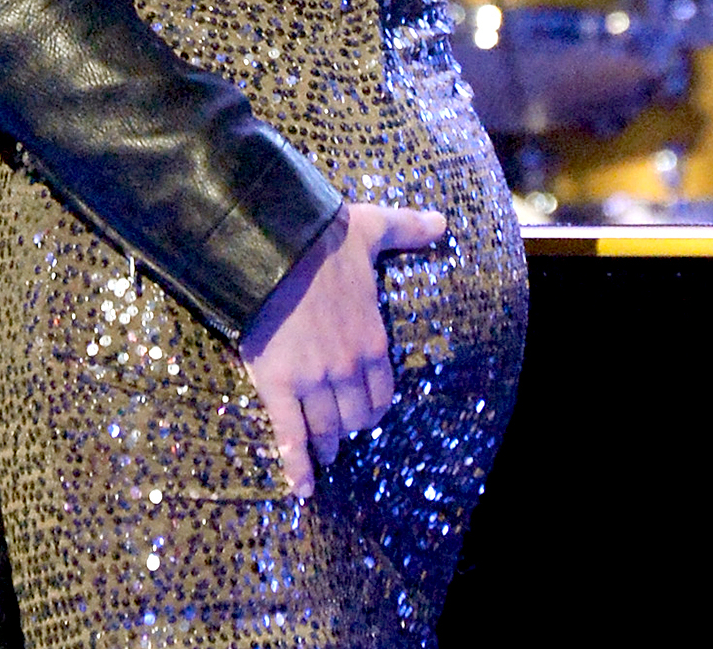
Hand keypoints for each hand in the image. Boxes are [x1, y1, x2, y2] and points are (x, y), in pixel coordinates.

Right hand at [240, 201, 446, 496]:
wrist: (270, 242)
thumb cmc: (321, 237)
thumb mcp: (372, 229)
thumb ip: (408, 230)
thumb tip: (443, 222)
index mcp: (372, 340)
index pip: (382, 396)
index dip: (373, 408)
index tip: (363, 411)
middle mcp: (347, 369)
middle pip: (355, 419)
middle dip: (348, 428)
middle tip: (339, 431)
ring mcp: (313, 380)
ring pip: (326, 431)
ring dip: (326, 447)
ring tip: (323, 454)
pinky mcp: (278, 385)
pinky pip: (289, 435)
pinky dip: (296, 466)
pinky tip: (302, 489)